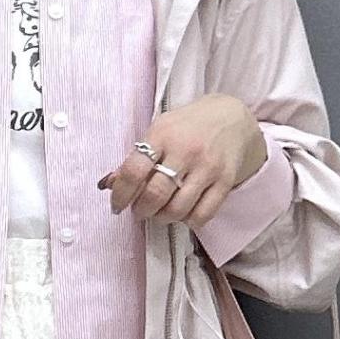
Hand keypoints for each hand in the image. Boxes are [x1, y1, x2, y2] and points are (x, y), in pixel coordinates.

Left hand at [96, 94, 264, 228]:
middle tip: (140, 210)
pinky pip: (202, 216)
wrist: (231, 117)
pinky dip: (188, 221)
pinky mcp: (225, 181)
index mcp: (163, 135)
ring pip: (177, 210)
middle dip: (142, 210)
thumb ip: (136, 158)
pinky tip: (184, 212)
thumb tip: (108, 185)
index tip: (117, 206)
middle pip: (155, 195)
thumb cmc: (187, 127)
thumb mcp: (160, 131)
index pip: (133, 171)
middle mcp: (185, 150)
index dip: (121, 195)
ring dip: (163, 218)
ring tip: (161, 211)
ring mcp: (207, 167)